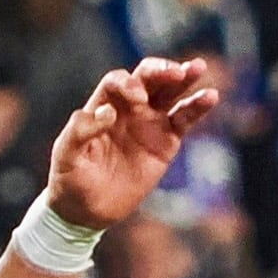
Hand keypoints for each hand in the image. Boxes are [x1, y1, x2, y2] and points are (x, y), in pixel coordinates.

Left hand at [45, 57, 220, 228]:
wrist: (88, 210)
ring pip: (170, 93)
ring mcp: (149, 123)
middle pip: (147, 78)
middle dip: (161, 71)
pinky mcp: (167, 142)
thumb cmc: (70, 179)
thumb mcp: (66, 155)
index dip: (128, 84)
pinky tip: (211, 96)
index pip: (118, 81)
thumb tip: (108, 112)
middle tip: (175, 72)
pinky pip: (184, 120)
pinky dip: (198, 107)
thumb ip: (80, 131)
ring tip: (198, 67)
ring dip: (184, 78)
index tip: (137, 99)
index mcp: (103, 105)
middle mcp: (128, 108)